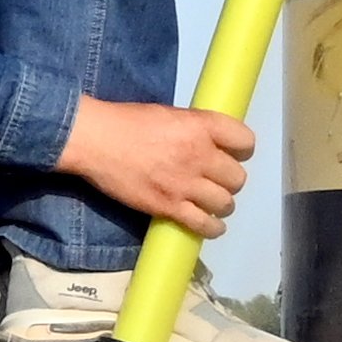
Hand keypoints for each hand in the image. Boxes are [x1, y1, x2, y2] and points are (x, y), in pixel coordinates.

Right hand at [59, 96, 249, 234]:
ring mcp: (186, 184)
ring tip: (210, 203)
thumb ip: (193, 128)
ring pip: (226, 203)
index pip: (245, 142)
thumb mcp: (169, 114)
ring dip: (221, 204)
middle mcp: (200, 155)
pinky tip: (210, 225)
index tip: (233, 154)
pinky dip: (212, 227)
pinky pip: (205, 224)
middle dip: (229, 180)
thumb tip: (207, 142)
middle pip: (237, 177)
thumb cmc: (127, 121)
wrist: (96, 140)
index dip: (242, 150)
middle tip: (215, 180)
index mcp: (201, 126)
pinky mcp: (170, 207)